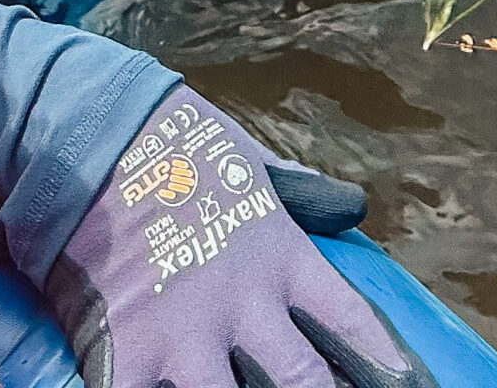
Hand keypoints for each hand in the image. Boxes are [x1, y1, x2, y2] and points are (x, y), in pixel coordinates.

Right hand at [47, 86, 433, 387]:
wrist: (88, 134)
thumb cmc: (170, 140)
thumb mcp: (247, 159)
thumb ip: (295, 193)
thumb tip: (346, 203)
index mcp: (281, 255)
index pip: (350, 321)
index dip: (381, 362)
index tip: (407, 385)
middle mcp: (245, 304)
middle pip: (304, 384)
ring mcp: (186, 336)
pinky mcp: (126, 355)